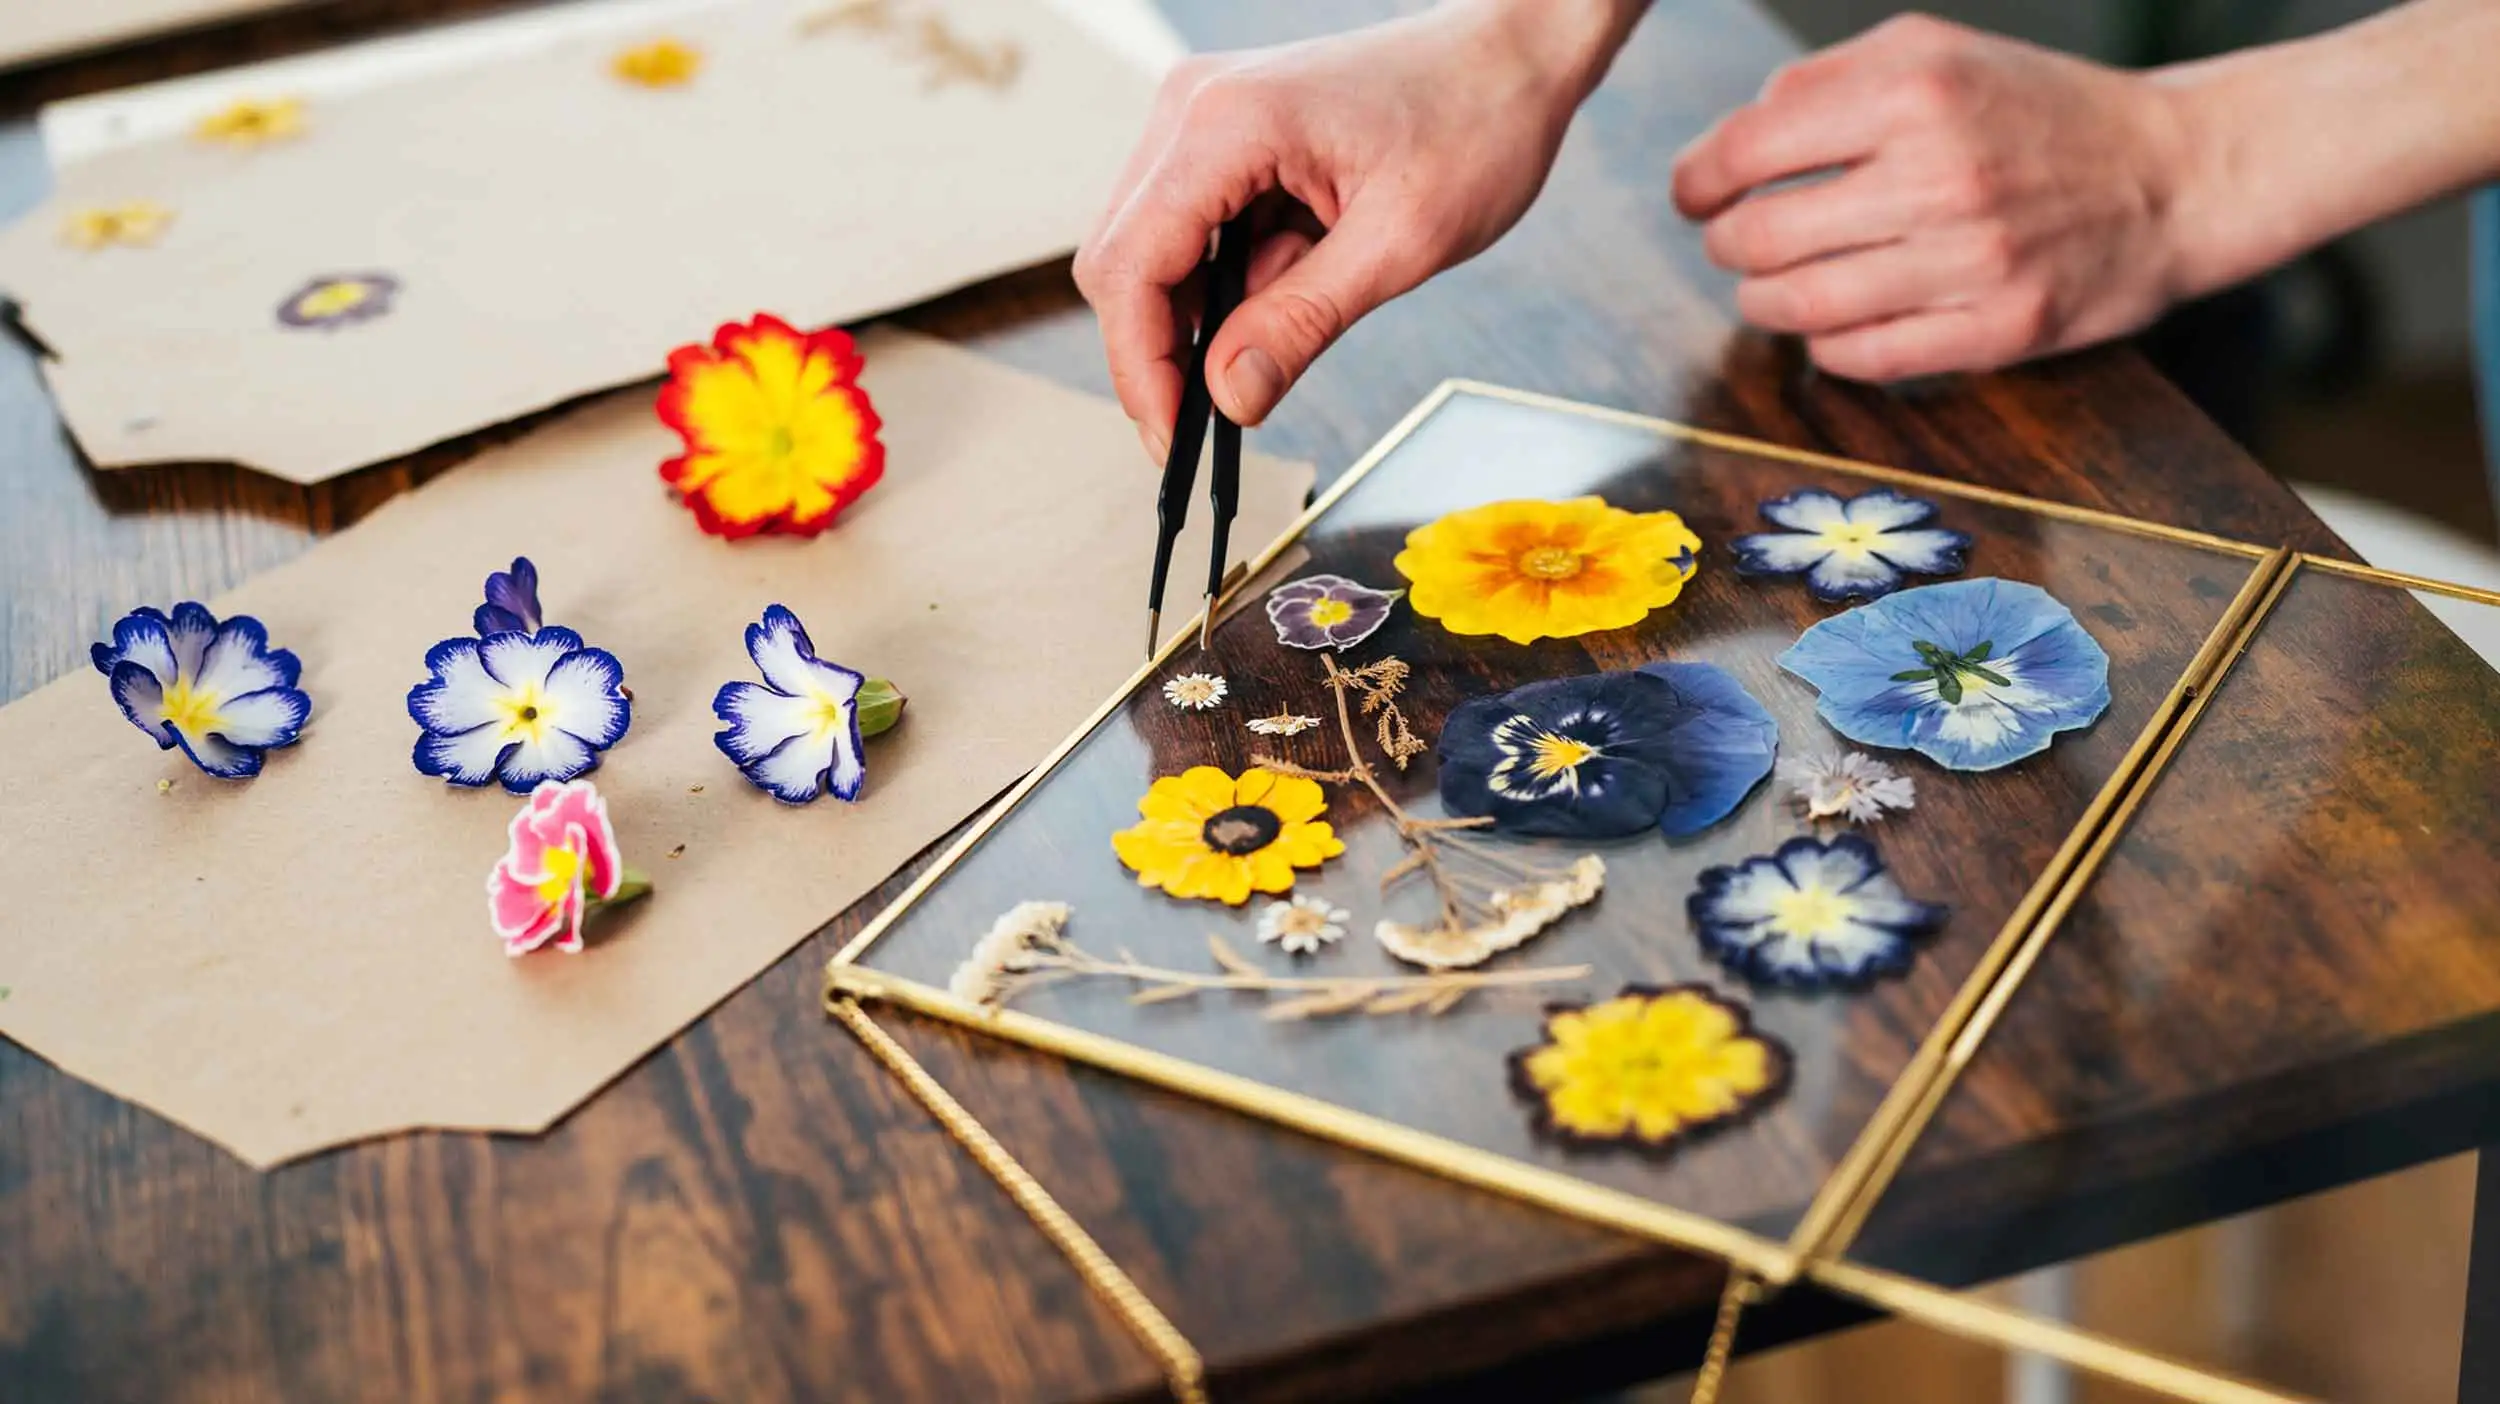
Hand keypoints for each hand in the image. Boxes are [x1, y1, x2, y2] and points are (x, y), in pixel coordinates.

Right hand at [1074, 0, 1639, 454]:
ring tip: (1286, 323)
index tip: (1174, 438)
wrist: (1511, 56)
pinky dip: (1229, 279)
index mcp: (1226, 123)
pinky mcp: (1223, 136)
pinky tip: (1296, 275)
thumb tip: (1229, 397)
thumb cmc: (1474, 123)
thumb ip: (1301, 322)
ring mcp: (1202, 117)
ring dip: (1202, 312)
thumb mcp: (1399, 245)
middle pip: (1122, 259)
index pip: (1132, 264)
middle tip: (1218, 413)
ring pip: (1152, 250)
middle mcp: (1193, 108)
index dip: (1141, 364)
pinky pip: (1192, 229)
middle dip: (1159, 348)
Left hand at [1672, 15, 2198, 381]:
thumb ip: (1826, 83)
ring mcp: (1970, 262)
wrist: (2172, 176)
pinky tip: (1832, 319)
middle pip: (1760, 237)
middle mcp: (1940, 177)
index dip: (1698, 180)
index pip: (1747, 150)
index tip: (1695, 194)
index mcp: (1915, 94)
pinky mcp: (1996, 331)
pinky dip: (1824, 343)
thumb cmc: (2036, 112)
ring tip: (1771, 285)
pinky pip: (1860, 357)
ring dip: (1762, 301)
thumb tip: (1731, 142)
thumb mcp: (1935, 54)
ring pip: (1800, 306)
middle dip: (1725, 244)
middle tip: (1733, 241)